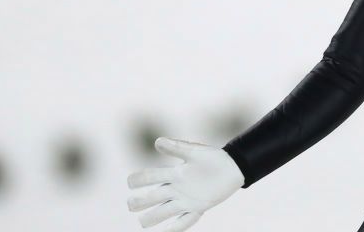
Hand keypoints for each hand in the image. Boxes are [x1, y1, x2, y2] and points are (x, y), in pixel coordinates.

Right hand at [127, 137, 243, 230]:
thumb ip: (177, 147)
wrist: (233, 167)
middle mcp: (176, 188)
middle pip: (153, 197)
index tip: (130, 182)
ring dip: (153, 217)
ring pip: (164, 211)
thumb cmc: (213, 157)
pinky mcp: (198, 207)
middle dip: (140, 201)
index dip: (139, 179)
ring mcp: (186, 199)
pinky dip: (176, 228)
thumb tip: (157, 142)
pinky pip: (185, 220)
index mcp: (174, 174)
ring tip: (142, 223)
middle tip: (131, 205)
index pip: (151, 177)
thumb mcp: (195, 152)